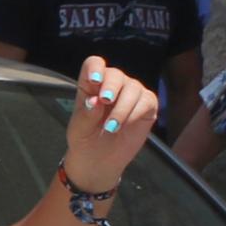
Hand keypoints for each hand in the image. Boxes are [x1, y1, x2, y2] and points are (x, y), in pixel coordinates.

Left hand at [60, 58, 161, 190]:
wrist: (100, 160)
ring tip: (112, 127)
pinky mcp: (146, 105)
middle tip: (105, 102)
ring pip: (133, 88)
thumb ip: (86, 115)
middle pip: (115, 74)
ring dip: (122, 108)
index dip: (95, 68)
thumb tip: (95, 101)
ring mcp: (130, 94)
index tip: (94, 81)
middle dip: (111, 87)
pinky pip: (147, 100)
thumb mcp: (79, 129)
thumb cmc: (85, 140)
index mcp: (90, 86)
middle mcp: (112, 85)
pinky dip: (136, 113)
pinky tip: (125, 125)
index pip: (94, 64)